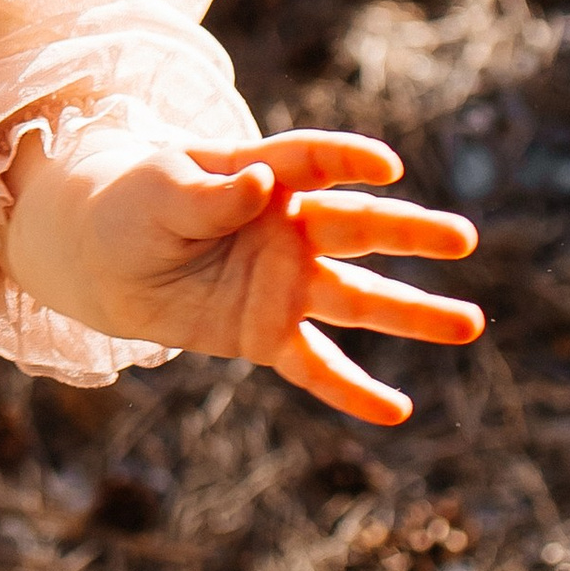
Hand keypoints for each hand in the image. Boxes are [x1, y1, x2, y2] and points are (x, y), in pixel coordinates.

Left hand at [0, 128, 481, 425]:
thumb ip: (211, 194)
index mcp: (265, 176)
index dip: (349, 160)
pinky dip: (352, 390)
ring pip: (359, 298)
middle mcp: (290, 229)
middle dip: (412, 232)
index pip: (315, 162)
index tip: (386, 166)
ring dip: (414, 313)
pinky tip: (396, 410)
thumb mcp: (161, 189)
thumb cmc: (134, 204)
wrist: (99, 258)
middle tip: (463, 237)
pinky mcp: (268, 332)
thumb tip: (256, 184)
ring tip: (470, 323)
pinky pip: (316, 365)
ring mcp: (285, 283)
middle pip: (359, 227)